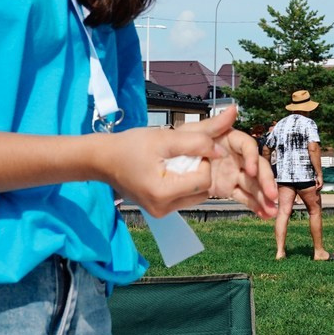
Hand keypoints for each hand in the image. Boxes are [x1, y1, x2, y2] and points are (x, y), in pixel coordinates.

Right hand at [98, 113, 274, 220]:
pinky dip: (187, 182)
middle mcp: (164, 208)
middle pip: (204, 189)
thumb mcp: (165, 136)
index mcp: (164, 193)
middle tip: (184, 153)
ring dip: (197, 176)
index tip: (191, 146)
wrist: (102, 161)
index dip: (203, 160)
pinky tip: (175, 169)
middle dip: (202, 169)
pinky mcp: (161, 210)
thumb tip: (231, 122)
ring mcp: (162, 212)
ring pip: (198, 194)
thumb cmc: (129, 146)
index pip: (203, 179)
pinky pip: (186, 196)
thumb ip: (199, 134)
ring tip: (178, 161)